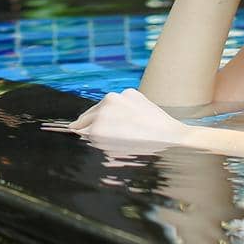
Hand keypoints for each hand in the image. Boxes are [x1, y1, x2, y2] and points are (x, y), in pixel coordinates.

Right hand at [61, 88, 190, 148]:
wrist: (170, 135)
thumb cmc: (143, 148)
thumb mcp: (116, 151)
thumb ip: (97, 141)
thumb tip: (85, 133)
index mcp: (98, 127)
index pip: (81, 129)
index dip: (79, 132)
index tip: (73, 131)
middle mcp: (105, 108)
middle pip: (87, 116)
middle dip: (83, 123)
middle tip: (76, 126)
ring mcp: (117, 96)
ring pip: (101, 106)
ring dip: (100, 113)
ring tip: (102, 122)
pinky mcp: (129, 92)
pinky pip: (118, 100)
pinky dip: (117, 107)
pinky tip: (124, 117)